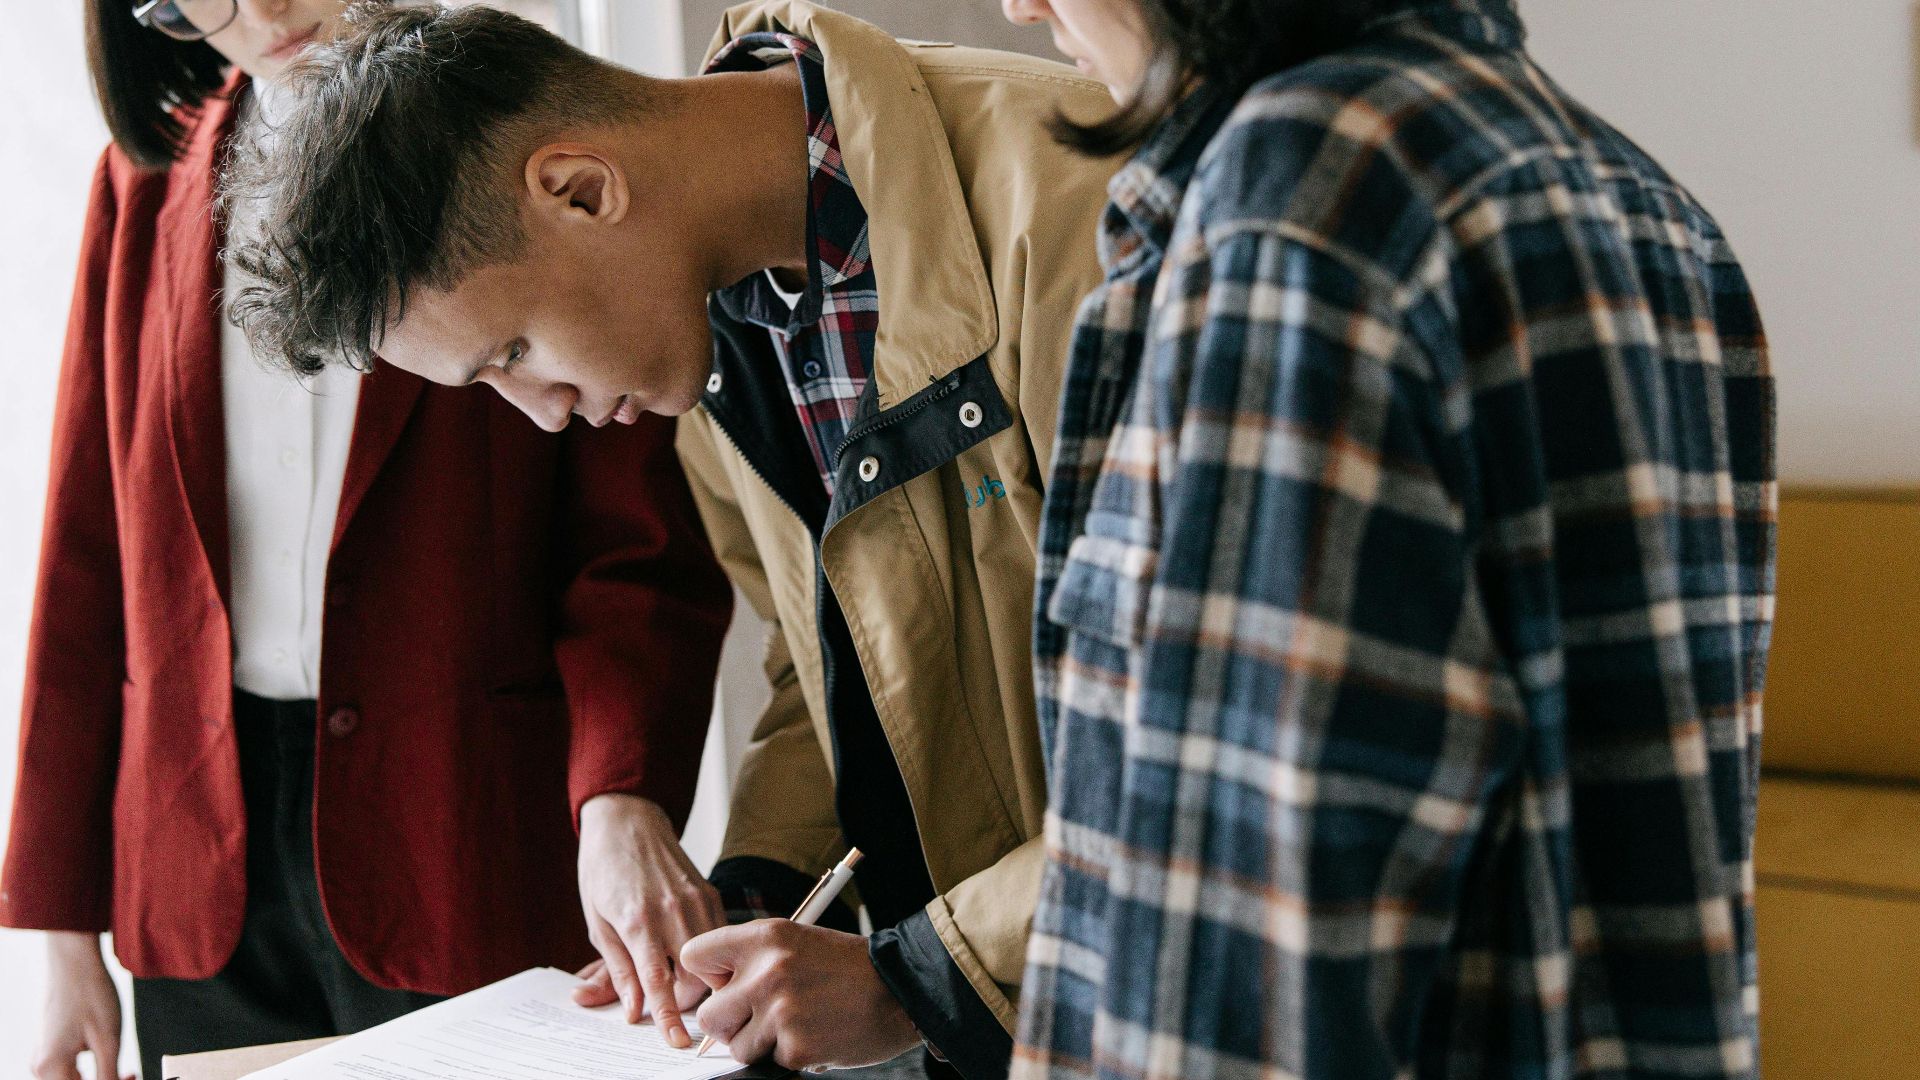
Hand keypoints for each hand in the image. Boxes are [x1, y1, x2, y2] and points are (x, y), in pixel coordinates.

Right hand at [33, 931, 131, 1079]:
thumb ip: (108, 1075)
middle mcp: (40, 1066)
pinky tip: (108, 1056)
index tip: (133, 1077)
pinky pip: (69, 1069)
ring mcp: (43, 1056)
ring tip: (126, 1070)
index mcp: (50, 1068)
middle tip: (131, 1074)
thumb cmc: (90, 994)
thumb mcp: (108, 1040)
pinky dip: (91, 1069)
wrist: (74, 961)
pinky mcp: (50, 1047)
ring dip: (99, 1079)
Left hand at [573, 793, 725, 1046]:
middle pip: (698, 979)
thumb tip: (632, 1009)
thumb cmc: (604, 870)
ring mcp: (697, 901)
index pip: (658, 983)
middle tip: (669, 1001)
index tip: (677, 1042)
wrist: (627, 821)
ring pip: (716, 961)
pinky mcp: (711, 894)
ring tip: (680, 976)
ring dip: (703, 979)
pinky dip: (711, 954)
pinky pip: (720, 938)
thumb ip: (618, 969)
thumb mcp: (598, 923)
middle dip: (688, 1001)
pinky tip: (689, 949)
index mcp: (638, 921)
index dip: (668, 1017)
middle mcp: (673, 911)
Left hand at [682, 921, 920, 1071]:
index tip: (726, 984)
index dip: (708, 976)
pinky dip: (792, 1056)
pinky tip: (818, 1035)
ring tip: (799, 1023)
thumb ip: (753, 961)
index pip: (695, 956)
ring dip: (763, 1043)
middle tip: (760, 1018)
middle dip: (730, 1024)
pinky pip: (772, 1062)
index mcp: (765, 936)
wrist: (903, 989)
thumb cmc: (849, 967)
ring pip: (738, 1046)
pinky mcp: (796, 1047)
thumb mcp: (797, 942)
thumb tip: (714, 994)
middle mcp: (767, 971)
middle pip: (709, 1015)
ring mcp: (781, 1011)